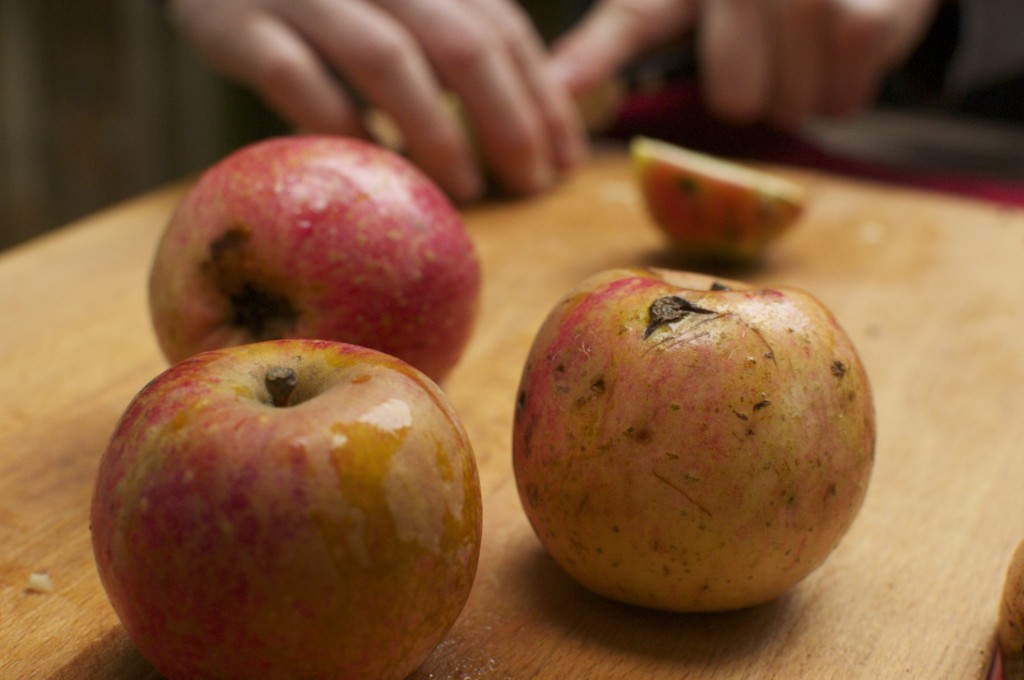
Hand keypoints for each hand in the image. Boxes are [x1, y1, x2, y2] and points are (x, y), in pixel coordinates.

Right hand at [166, 0, 585, 201]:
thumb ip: (459, 29)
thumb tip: (540, 117)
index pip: (501, 26)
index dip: (541, 96)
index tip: (564, 160)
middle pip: (460, 42)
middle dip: (507, 121)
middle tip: (530, 185)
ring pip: (385, 59)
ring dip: (435, 132)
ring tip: (467, 189)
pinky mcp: (232, 21)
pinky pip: (294, 78)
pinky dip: (339, 126)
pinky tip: (370, 166)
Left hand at [550, 0, 941, 126]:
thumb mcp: (683, 2)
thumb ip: (620, 38)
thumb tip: (559, 83)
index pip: (634, 18)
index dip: (593, 57)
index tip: (559, 85)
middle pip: (735, 100)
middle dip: (758, 91)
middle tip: (774, 45)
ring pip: (790, 106)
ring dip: (804, 90)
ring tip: (812, 38)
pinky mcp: (870, 14)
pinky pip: (842, 99)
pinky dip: (846, 87)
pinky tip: (844, 42)